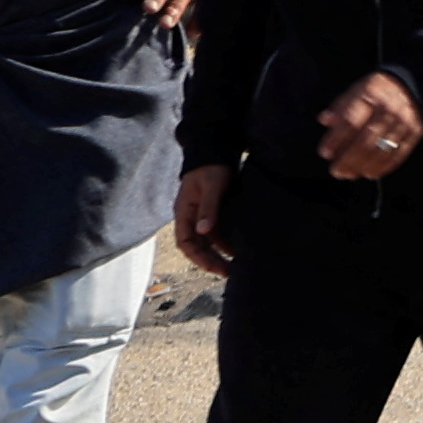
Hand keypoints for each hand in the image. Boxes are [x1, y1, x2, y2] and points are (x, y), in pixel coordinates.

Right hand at [170, 156, 237, 273]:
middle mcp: (191, 217)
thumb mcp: (211, 186)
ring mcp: (203, 216)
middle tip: (229, 272)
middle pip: (197, 246)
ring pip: (208, 241)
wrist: (216, 150)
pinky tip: (238, 250)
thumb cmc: (211, 166)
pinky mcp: (215, 212)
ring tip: (235, 266)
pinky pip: (218, 233)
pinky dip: (226, 243)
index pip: (185, 242)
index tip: (213, 267)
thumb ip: (208, 207)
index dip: (197, 257)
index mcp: (184, 212)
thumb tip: (204, 231)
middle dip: (210, 261)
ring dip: (219, 254)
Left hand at [315, 69, 422, 180]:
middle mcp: (389, 108)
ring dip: (364, 166)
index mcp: (370, 95)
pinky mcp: (415, 130)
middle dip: (348, 159)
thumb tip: (325, 120)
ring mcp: (404, 120)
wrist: (408, 85)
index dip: (336, 139)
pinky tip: (370, 173)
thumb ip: (340, 107)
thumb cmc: (374, 92)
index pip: (351, 121)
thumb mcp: (354, 91)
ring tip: (350, 174)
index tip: (325, 153)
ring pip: (382, 149)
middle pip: (366, 139)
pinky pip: (399, 153)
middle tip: (336, 171)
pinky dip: (384, 167)